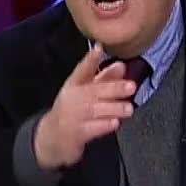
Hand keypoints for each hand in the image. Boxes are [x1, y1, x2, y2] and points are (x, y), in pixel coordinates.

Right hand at [34, 45, 135, 168]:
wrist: (54, 136)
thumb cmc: (74, 109)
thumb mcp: (84, 91)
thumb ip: (104, 78)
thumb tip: (121, 65)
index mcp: (74, 85)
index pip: (82, 70)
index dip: (90, 60)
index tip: (99, 49)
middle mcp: (73, 98)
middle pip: (94, 91)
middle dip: (114, 88)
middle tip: (131, 86)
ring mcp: (74, 116)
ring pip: (95, 111)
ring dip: (113, 108)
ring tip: (128, 108)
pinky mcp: (77, 133)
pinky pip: (92, 129)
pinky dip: (103, 126)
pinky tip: (115, 123)